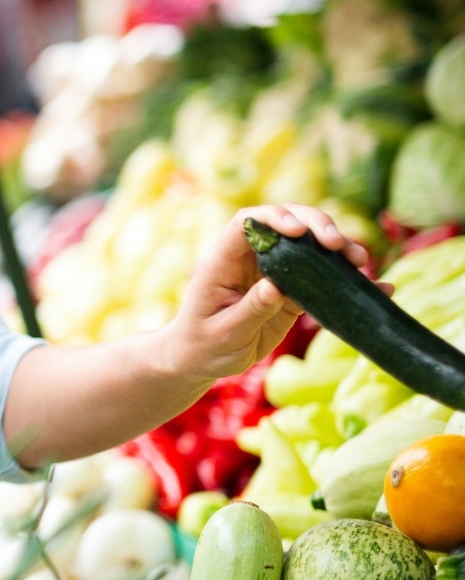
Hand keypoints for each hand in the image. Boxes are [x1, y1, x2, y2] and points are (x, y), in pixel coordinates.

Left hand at [164, 203, 386, 383]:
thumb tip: (276, 286)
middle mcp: (248, 259)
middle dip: (314, 225)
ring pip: (307, 247)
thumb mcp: (224, 332)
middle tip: (338, 245)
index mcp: (222, 261)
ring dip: (336, 249)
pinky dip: (347, 281)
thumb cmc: (203, 345)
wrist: (201, 360)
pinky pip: (321, 279)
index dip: (273, 218)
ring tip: (360, 262)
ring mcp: (272, 273)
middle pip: (283, 225)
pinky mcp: (291, 292)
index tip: (298, 232)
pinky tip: (377, 286)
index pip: (245, 224)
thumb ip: (249, 309)